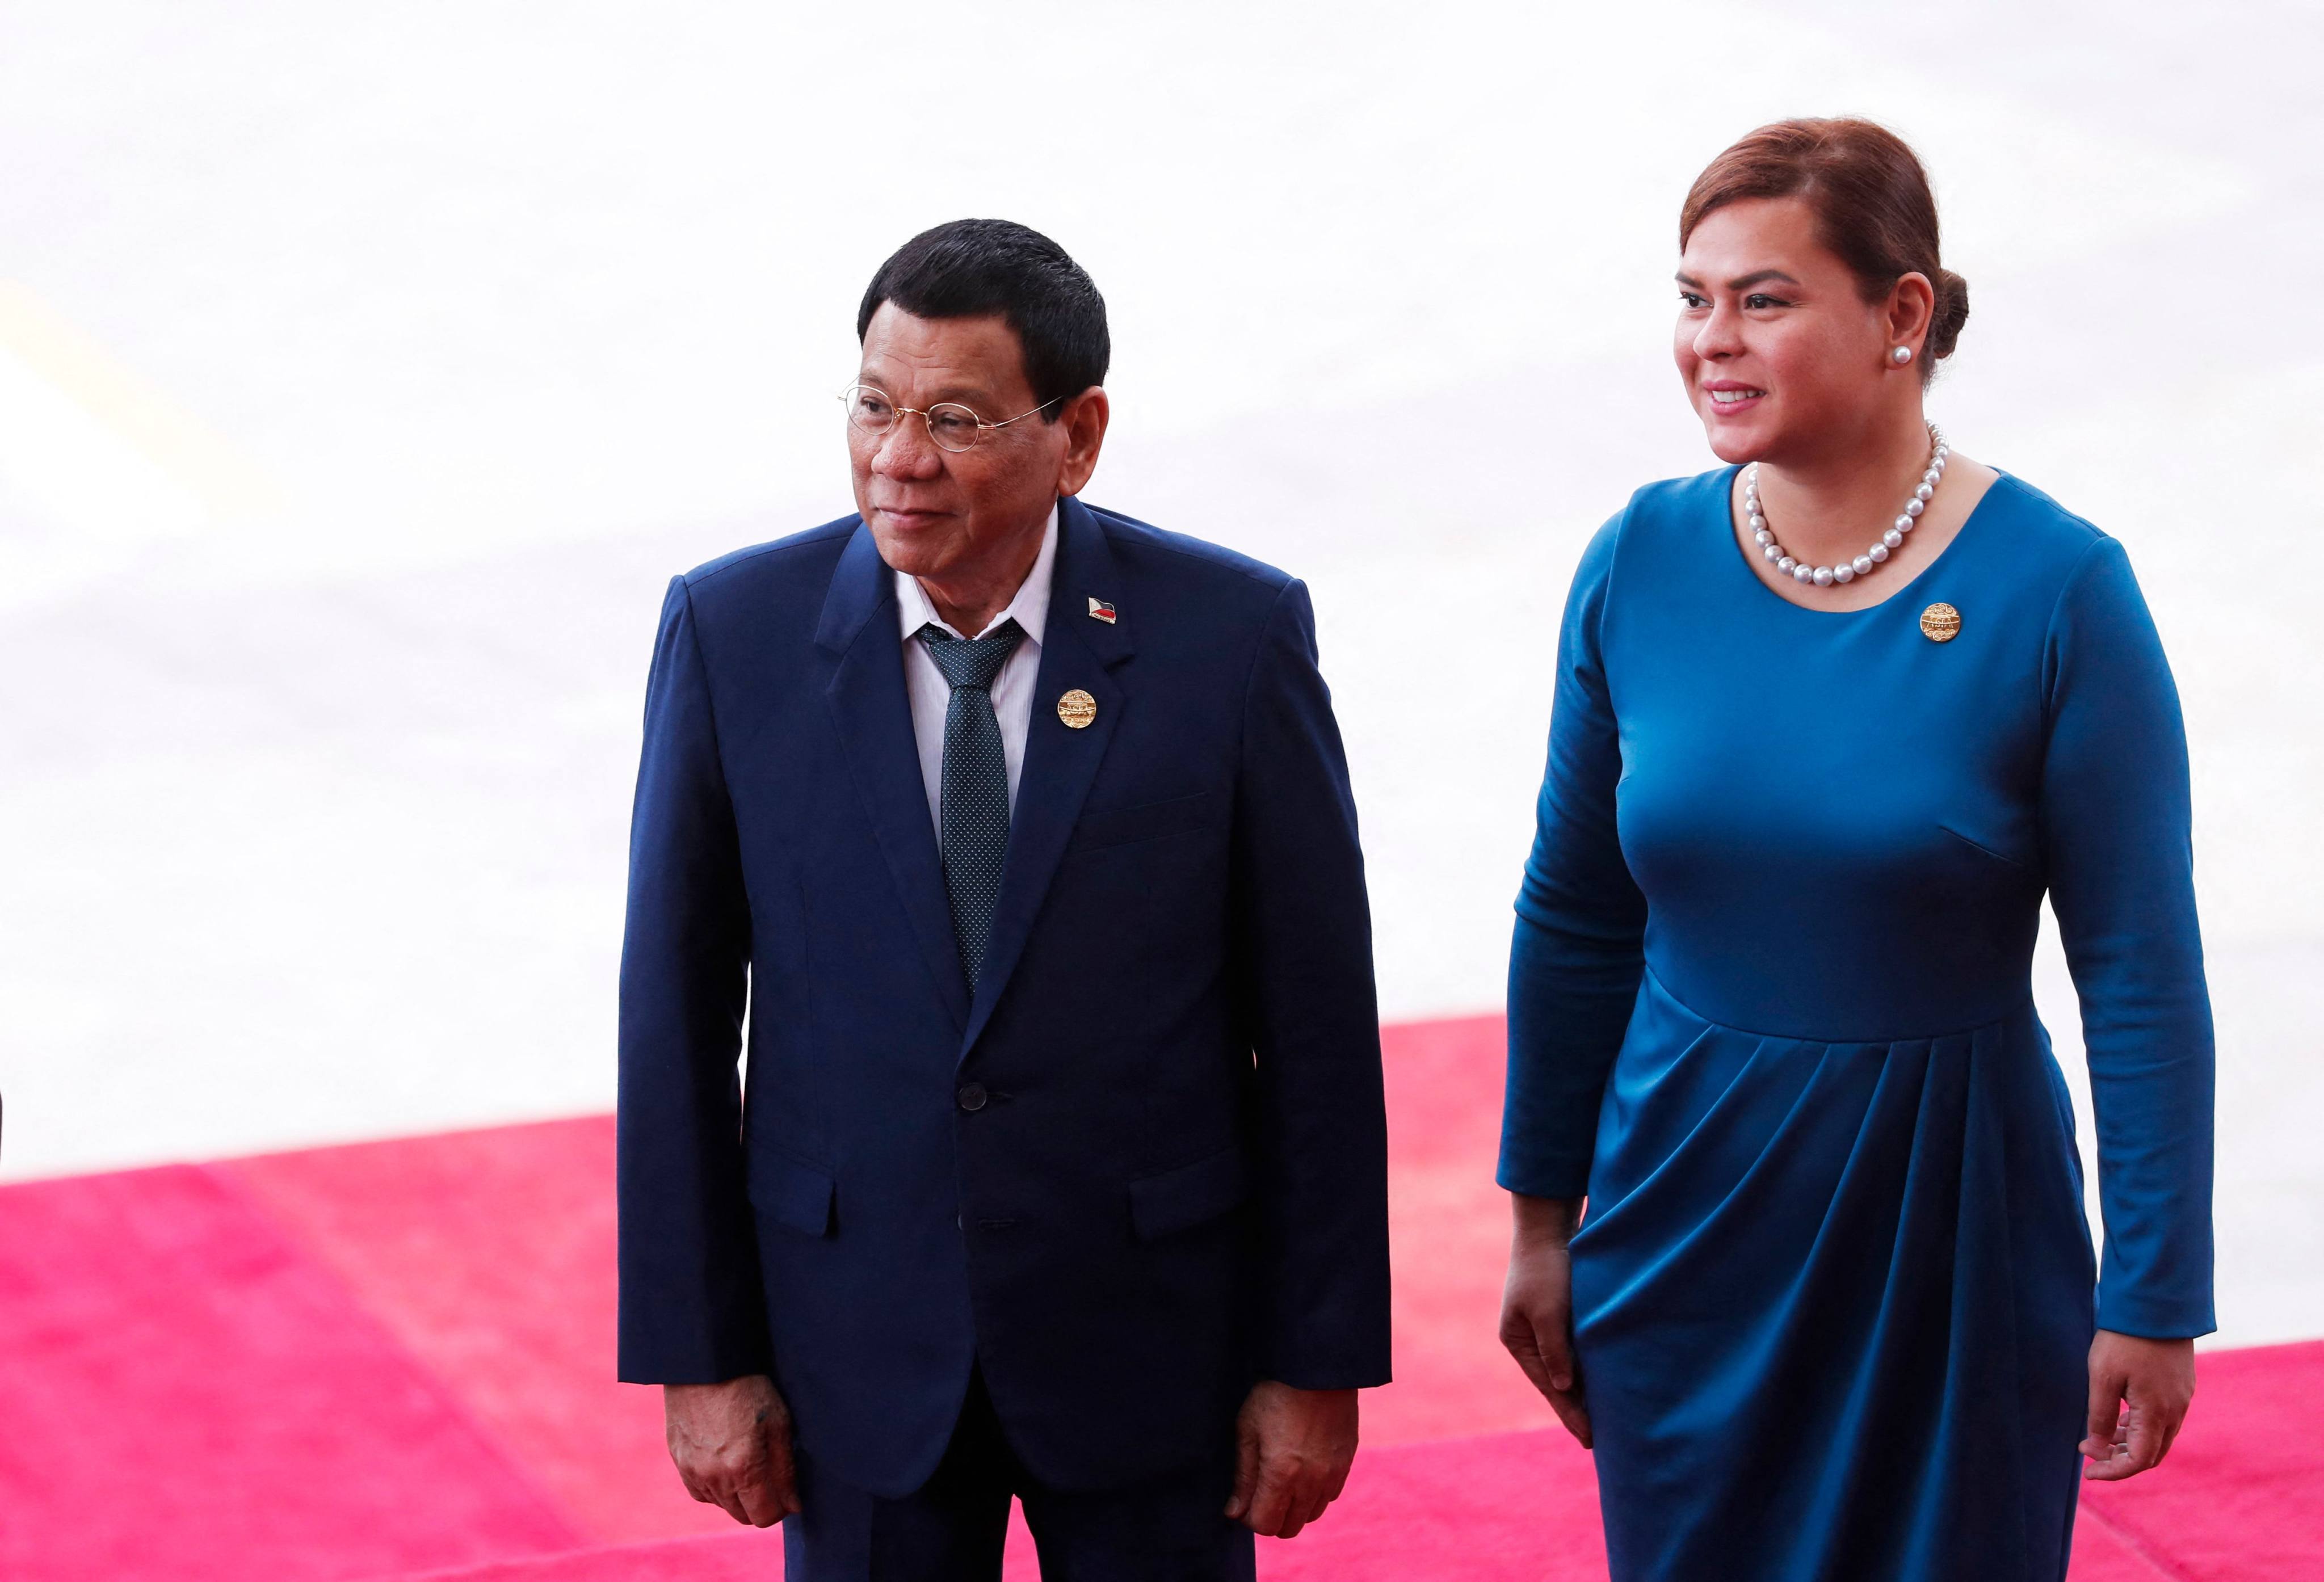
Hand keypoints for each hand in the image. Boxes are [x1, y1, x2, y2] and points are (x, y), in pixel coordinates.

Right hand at [664, 1374, 799, 1524]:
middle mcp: (715, 1476)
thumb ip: (785, 1470)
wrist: (704, 1363)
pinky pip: (700, 1491)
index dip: (781, 1508)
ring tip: (748, 1463)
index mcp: (743, 1467)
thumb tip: (793, 1505)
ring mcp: (692, 1470)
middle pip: (742, 1515)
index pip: (764, 1516)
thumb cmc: (748, 1387)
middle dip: (761, 1503)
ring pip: (721, 1505)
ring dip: (738, 1495)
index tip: (788, 1493)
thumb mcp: (779, 1422)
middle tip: (770, 1477)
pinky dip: (715, 1486)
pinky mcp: (679, 1461)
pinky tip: (724, 1463)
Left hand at [1224, 1381, 1357, 1538]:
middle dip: (1271, 1517)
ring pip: (1311, 1515)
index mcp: (1281, 1474)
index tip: (1244, 1499)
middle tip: (1261, 1492)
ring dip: (1294, 1508)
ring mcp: (1333, 1473)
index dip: (1249, 1517)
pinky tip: (1305, 1470)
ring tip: (1283, 1480)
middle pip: (1289, 1528)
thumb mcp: (1248, 1430)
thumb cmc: (1274, 1394)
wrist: (1317, 1368)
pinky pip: (1330, 1496)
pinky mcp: (1346, 1462)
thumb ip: (1243, 1476)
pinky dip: (1315, 1493)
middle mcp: (1311, 1481)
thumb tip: (1234, 1513)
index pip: (1264, 1525)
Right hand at [1500, 1193, 1590, 1448]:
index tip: (1590, 1439)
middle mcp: (1530, 1339)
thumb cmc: (1545, 1269)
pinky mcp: (1564, 1316)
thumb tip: (1562, 1389)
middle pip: (1557, 1382)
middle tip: (1599, 1441)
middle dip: (1577, 1409)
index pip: (1548, 1387)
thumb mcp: (1548, 1312)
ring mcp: (1547, 1328)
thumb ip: (1555, 1351)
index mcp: (1517, 1341)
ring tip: (1607, 1419)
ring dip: (1586, 1390)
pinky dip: (1591, 1368)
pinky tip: (1607, 1382)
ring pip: (1569, 1368)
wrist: (1549, 1226)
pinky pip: (1579, 1351)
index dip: (1570, 1414)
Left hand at [2082, 1330, 2194, 1480]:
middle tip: (2091, 1453)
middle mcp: (2176, 1410)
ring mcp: (2182, 1397)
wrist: (2155, 1303)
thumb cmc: (2124, 1339)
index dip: (2114, 1471)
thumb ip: (2101, 1417)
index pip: (2140, 1460)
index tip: (2088, 1472)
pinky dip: (2140, 1425)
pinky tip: (2119, 1416)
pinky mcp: (2180, 1384)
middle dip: (2121, 1460)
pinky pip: (2162, 1417)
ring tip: (2099, 1436)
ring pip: (2158, 1435)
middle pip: (2152, 1453)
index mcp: (2158, 1413)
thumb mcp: (2102, 1377)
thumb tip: (2097, 1450)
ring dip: (2130, 1442)